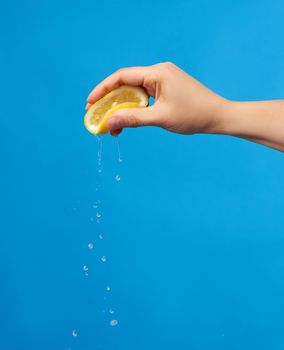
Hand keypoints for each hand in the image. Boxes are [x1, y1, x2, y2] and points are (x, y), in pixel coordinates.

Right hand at [86, 62, 227, 135]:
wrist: (218, 116)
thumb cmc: (194, 115)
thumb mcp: (160, 118)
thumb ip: (133, 119)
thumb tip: (109, 122)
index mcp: (157, 73)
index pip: (122, 77)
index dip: (103, 89)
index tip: (89, 102)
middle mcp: (159, 72)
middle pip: (126, 84)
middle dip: (111, 101)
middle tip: (97, 116)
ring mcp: (163, 80)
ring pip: (135, 92)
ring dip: (123, 107)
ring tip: (113, 125)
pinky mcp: (166, 88)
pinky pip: (145, 96)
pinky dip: (135, 107)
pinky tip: (128, 119)